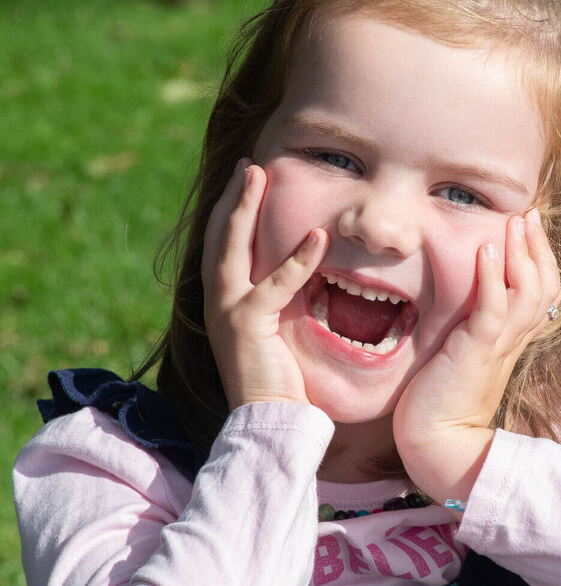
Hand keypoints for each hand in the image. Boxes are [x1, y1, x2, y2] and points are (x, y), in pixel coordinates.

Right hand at [202, 160, 327, 410]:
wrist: (267, 422)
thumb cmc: (280, 381)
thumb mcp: (279, 330)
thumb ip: (282, 300)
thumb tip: (309, 272)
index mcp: (224, 301)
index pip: (223, 245)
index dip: (232, 211)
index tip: (247, 180)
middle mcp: (217, 301)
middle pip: (219, 236)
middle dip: (233, 197)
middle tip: (249, 163)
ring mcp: (226, 311)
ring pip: (231, 247)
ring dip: (245, 208)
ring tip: (259, 174)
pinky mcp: (246, 325)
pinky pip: (274, 285)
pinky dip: (297, 261)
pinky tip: (318, 239)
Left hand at [393, 208, 559, 506]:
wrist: (436, 442)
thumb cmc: (442, 402)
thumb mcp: (464, 355)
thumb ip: (473, 329)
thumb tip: (466, 301)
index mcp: (512, 341)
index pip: (541, 293)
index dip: (541, 258)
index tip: (529, 226)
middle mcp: (512, 341)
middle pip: (544, 286)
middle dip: (539, 247)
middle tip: (530, 213)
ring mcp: (497, 345)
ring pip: (527, 292)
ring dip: (522, 253)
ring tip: (515, 221)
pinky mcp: (476, 351)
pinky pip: (493, 310)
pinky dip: (491, 278)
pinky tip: (486, 250)